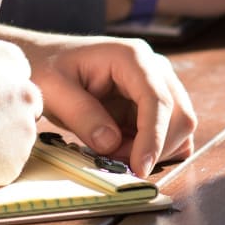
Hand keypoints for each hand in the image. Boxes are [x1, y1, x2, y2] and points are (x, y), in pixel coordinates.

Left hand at [0, 27, 196, 176]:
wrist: (44, 60)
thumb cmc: (47, 68)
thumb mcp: (54, 90)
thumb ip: (82, 115)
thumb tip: (111, 144)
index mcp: (132, 56)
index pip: (157, 99)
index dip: (153, 137)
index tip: (139, 168)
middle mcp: (153, 67)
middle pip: (179, 114)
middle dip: (154, 147)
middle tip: (115, 162)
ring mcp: (157, 84)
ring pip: (179, 126)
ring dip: (154, 150)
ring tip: (113, 153)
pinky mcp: (152, 103)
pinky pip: (169, 132)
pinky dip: (154, 149)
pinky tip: (124, 150)